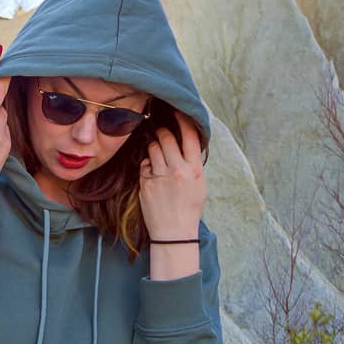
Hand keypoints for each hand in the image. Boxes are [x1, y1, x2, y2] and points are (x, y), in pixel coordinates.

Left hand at [138, 115, 206, 238]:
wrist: (174, 232)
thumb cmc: (188, 207)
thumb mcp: (199, 184)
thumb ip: (192, 163)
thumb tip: (185, 142)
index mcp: (195, 169)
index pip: (190, 136)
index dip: (183, 120)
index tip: (178, 111)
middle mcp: (178, 170)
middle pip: (167, 138)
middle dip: (163, 132)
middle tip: (162, 133)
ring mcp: (161, 177)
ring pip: (153, 148)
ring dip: (153, 146)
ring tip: (157, 153)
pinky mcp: (146, 184)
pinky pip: (144, 164)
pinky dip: (147, 164)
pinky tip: (152, 171)